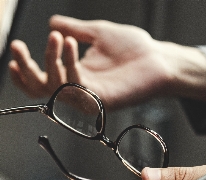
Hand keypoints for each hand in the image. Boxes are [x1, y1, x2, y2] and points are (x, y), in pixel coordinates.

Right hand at [9, 15, 205, 108]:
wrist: (159, 57)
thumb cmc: (134, 48)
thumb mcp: (98, 33)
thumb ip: (75, 29)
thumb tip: (52, 22)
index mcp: (77, 74)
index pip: (43, 80)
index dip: (25, 70)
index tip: (15, 49)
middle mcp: (81, 88)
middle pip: (42, 89)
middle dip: (26, 69)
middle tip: (18, 46)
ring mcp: (91, 96)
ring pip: (56, 88)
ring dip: (50, 60)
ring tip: (58, 37)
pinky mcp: (103, 101)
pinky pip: (76, 88)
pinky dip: (68, 65)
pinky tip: (69, 44)